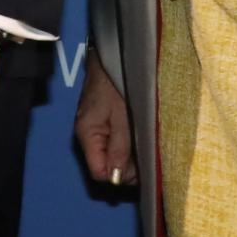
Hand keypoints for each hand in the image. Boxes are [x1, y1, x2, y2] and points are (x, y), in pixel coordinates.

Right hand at [74, 61, 135, 188]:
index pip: (99, 172)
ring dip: (130, 156)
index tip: (140, 171)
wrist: (111, 57)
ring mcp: (96, 129)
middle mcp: (88, 136)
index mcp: (88, 135)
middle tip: (148, 157)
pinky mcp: (104, 123)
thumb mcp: (122, 116)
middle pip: (106, 166)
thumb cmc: (116, 83)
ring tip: (147, 146)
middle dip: (127, 167)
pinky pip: (114, 143)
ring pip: (112, 156)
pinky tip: (140, 138)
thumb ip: (120, 147)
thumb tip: (117, 178)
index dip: (119, 176)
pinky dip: (128, 145)